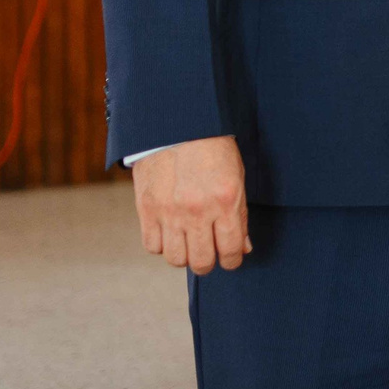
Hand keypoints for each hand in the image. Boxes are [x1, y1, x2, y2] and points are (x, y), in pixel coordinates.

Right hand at [132, 136, 248, 274]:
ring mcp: (170, 212)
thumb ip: (239, 215)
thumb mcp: (237, 177)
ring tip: (188, 242)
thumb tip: (242, 248)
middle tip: (209, 253)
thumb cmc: (213, 149)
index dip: (233, 260)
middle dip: (208, 263)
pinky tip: (170, 231)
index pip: (232, 250)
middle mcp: (197, 210)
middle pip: (201, 262)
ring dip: (184, 255)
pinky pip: (153, 246)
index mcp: (226, 201)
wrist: (178, 125)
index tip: (230, 258)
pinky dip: (162, 244)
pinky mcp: (146, 208)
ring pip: (175, 259)